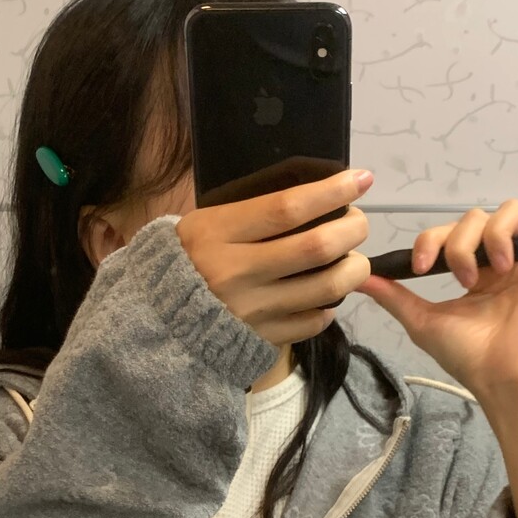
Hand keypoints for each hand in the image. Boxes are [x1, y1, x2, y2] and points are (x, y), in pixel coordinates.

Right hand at [177, 169, 373, 346]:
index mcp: (219, 234)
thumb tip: (315, 200)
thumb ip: (252, 213)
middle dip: (352, 229)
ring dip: (353, 270)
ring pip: (326, 287)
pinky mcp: (262, 339)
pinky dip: (329, 305)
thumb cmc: (188, 260)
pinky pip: (313, 321)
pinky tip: (326, 295)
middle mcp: (237, 273)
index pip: (288, 207)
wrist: (158, 320)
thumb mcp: (206, 224)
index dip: (332, 191)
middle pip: (316, 246)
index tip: (359, 179)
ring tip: (354, 260)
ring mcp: (252, 310)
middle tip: (358, 222)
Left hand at [358, 200, 517, 397]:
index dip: (432, 239)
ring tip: (497, 269)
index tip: (421, 267)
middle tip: (463, 279)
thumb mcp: (421, 321)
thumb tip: (360, 278)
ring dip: (496, 233)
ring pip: (513, 211)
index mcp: (475, 271)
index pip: (451, 232)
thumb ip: (393, 296)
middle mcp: (502, 261)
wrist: (500, 375)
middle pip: (479, 217)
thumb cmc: (467, 354)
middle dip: (461, 241)